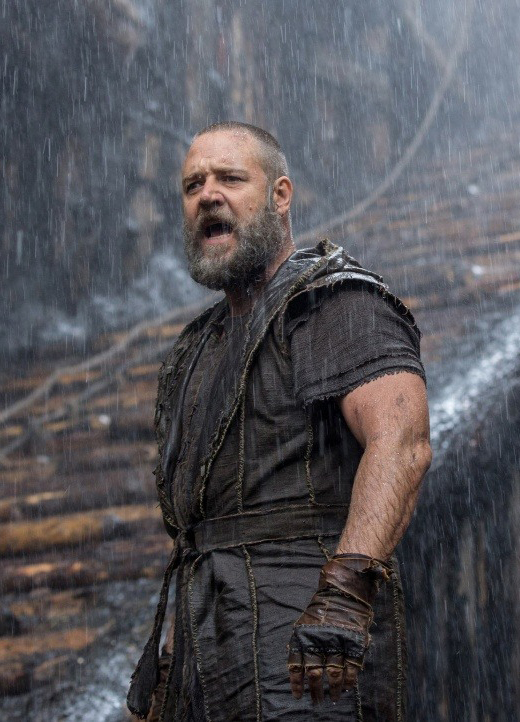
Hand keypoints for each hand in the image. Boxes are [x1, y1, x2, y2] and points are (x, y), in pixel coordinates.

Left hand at [287, 554, 389, 703]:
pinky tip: (347, 688)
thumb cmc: (324, 606)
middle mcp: (318, 640)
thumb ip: (304, 643)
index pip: (296, 665)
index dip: (297, 683)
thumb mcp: (307, 621)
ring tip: (333, 699)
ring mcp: (337, 641)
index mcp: (303, 634)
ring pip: (333, 674)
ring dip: (333, 689)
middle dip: (315, 691)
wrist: (345, 588)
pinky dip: (349, 680)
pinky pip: (351, 667)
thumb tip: (299, 670)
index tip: (298, 695)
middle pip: (315, 674)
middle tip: (316, 702)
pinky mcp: (354, 642)